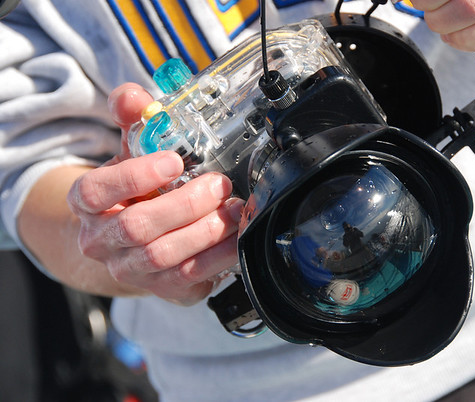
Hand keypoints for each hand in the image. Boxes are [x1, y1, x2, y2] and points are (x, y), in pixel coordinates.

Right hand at [66, 84, 243, 304]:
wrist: (132, 243)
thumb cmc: (135, 192)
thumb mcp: (131, 154)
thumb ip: (133, 122)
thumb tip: (132, 97)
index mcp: (87, 205)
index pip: (94, 192)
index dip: (134, 177)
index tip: (173, 161)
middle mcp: (101, 242)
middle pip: (137, 227)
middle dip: (184, 204)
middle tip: (218, 185)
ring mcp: (129, 269)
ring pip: (163, 256)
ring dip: (204, 231)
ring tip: (232, 209)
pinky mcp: (160, 288)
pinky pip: (188, 278)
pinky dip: (217, 257)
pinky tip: (235, 237)